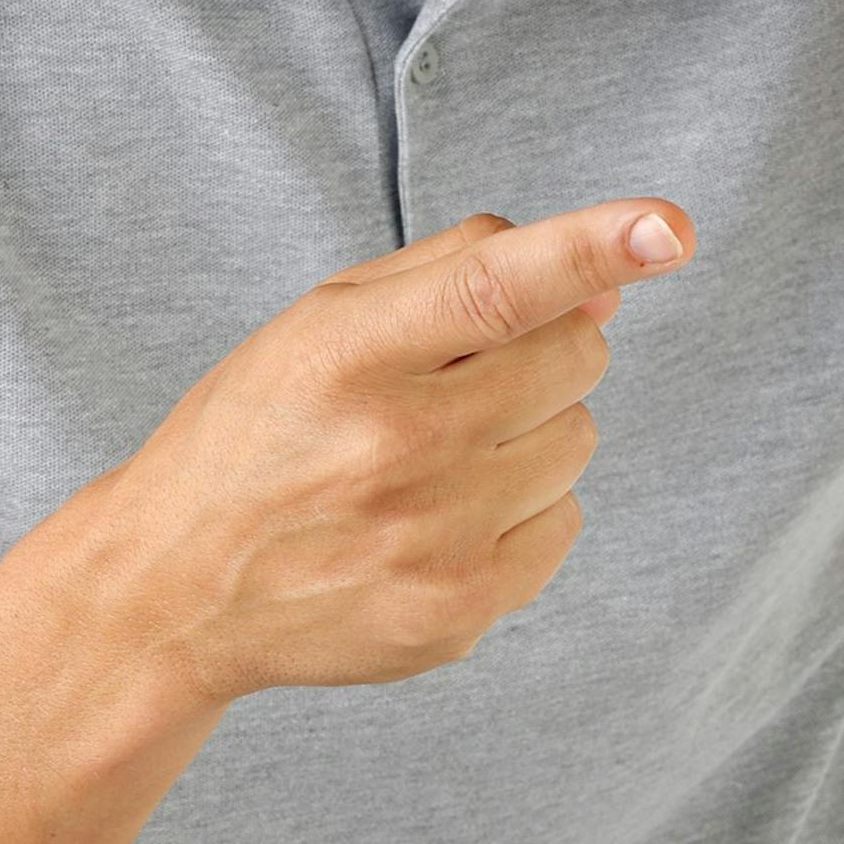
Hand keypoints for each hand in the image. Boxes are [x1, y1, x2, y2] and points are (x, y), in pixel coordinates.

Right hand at [100, 200, 695, 704]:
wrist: (174, 589)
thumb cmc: (264, 426)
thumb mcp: (328, 316)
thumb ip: (466, 267)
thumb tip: (611, 271)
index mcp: (349, 354)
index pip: (492, 288)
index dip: (589, 247)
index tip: (669, 229)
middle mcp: (394, 448)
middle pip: (572, 353)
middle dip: (545, 344)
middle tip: (466, 370)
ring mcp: (430, 541)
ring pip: (578, 437)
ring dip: (534, 425)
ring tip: (440, 449)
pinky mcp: (456, 614)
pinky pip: (564, 522)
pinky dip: (524, 504)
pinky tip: (444, 512)